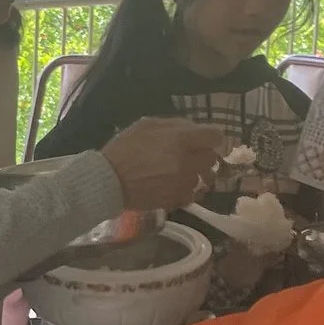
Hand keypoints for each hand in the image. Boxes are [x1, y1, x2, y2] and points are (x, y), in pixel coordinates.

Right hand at [101, 117, 233, 211]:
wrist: (108, 180)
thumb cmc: (124, 149)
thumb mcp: (146, 125)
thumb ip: (174, 125)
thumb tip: (193, 130)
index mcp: (182, 139)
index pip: (215, 136)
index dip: (212, 138)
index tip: (205, 141)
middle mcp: (188, 161)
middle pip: (211, 159)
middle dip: (202, 157)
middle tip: (189, 158)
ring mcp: (184, 182)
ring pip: (203, 179)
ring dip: (194, 175)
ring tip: (178, 175)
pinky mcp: (177, 199)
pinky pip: (191, 194)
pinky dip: (185, 191)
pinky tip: (172, 188)